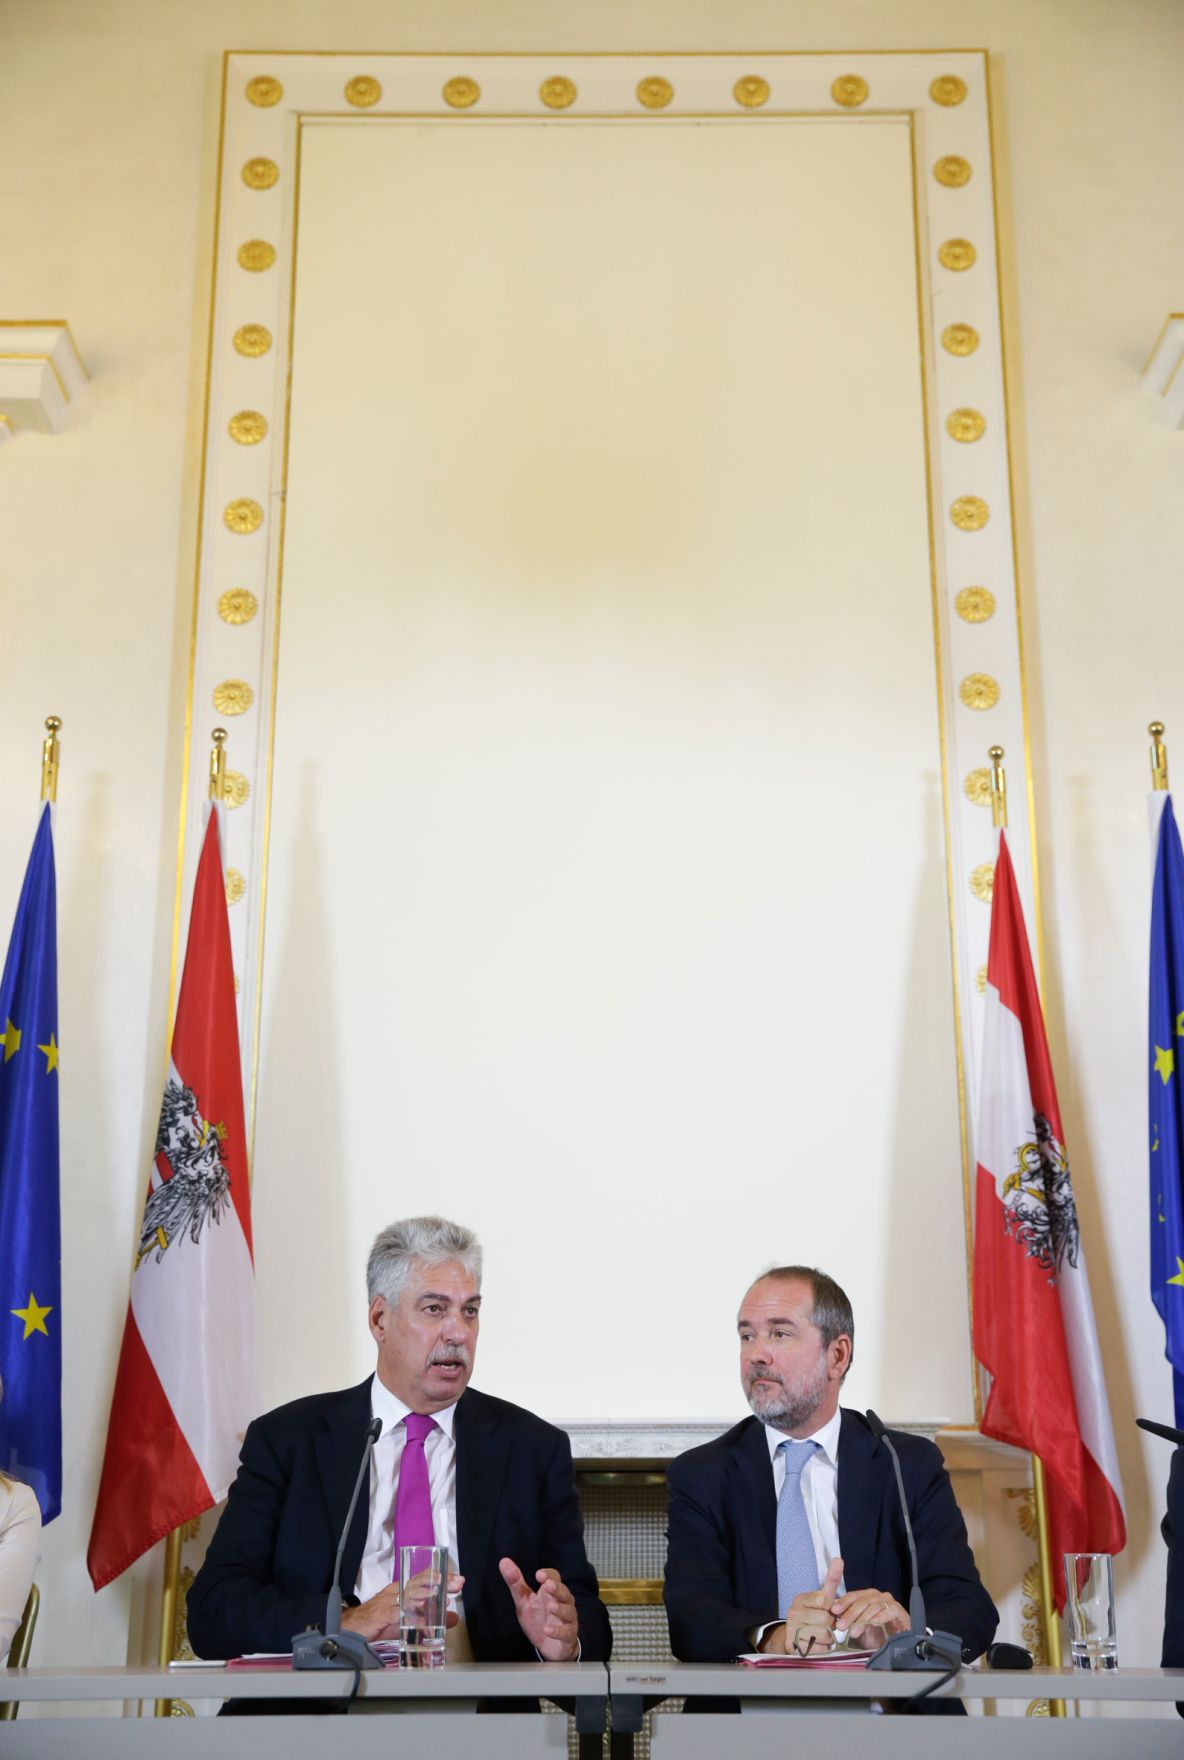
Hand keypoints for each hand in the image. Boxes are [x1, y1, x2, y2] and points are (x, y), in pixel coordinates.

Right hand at [340, 1572, 464, 1641]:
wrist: (353, 1627)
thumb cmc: (380, 1620)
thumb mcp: (407, 1620)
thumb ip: (430, 1618)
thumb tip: (453, 1618)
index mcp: (403, 1589)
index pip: (424, 1578)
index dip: (441, 1577)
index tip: (458, 1579)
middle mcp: (396, 1591)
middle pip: (418, 1581)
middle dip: (438, 1581)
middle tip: (455, 1583)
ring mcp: (388, 1601)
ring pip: (406, 1593)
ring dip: (423, 1593)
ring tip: (436, 1593)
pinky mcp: (379, 1614)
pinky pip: (394, 1613)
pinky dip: (404, 1614)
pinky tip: (414, 1615)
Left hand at [499, 1558, 579, 1659]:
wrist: (548, 1646)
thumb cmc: (537, 1619)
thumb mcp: (524, 1601)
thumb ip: (516, 1583)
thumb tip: (503, 1561)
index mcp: (551, 1592)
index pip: (555, 1577)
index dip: (549, 1575)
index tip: (539, 1575)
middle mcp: (563, 1603)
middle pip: (564, 1592)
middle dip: (557, 1589)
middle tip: (548, 1586)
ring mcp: (567, 1620)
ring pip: (568, 1611)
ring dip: (560, 1609)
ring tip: (550, 1607)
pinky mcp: (568, 1636)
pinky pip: (566, 1632)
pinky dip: (558, 1631)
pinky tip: (547, 1630)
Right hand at [759, 1556, 843, 1654]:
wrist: (792, 1638)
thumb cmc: (812, 1616)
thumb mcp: (820, 1599)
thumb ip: (830, 1582)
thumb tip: (839, 1559)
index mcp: (801, 1599)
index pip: (824, 1599)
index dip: (832, 1608)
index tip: (828, 1610)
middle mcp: (794, 1612)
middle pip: (827, 1619)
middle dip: (831, 1625)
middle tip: (825, 1625)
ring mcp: (793, 1629)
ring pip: (824, 1635)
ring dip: (828, 1638)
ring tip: (821, 1635)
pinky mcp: (795, 1645)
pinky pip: (819, 1648)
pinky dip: (822, 1648)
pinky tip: (816, 1644)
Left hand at [830, 1586, 909, 1649]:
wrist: (896, 1647)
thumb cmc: (876, 1637)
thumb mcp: (859, 1629)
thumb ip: (849, 1622)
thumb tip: (834, 1617)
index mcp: (867, 1597)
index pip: (853, 1595)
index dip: (843, 1602)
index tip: (834, 1611)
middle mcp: (878, 1597)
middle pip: (862, 1600)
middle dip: (850, 1613)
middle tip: (841, 1626)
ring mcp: (890, 1603)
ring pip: (874, 1605)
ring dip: (863, 1618)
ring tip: (854, 1632)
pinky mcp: (900, 1612)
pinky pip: (891, 1610)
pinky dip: (881, 1616)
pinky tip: (873, 1624)